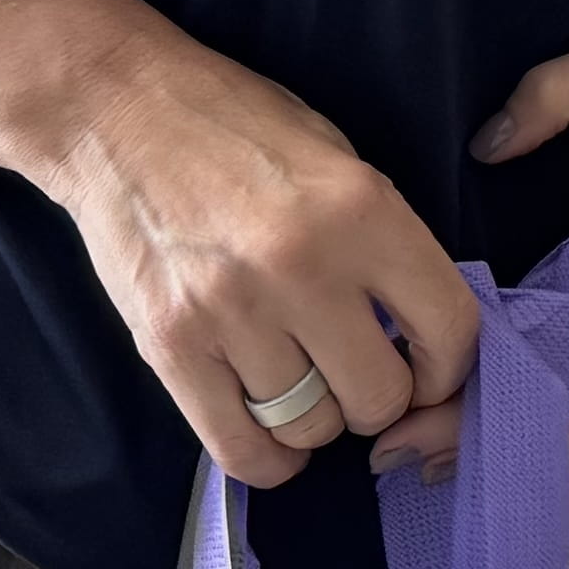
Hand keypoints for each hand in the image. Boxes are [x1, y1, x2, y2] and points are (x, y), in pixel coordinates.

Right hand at [47, 37, 483, 488]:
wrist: (119, 112)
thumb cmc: (241, 129)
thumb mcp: (342, 160)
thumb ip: (386, 244)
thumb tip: (422, 335)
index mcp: (363, 210)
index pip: (449, 327)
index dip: (450, 364)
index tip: (429, 365)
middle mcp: (303, 267)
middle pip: (380, 396)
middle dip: (381, 397)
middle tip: (359, 374)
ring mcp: (231, 313)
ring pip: (311, 427)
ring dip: (318, 419)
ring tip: (305, 384)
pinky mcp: (169, 347)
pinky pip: (240, 451)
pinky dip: (268, 457)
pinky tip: (271, 430)